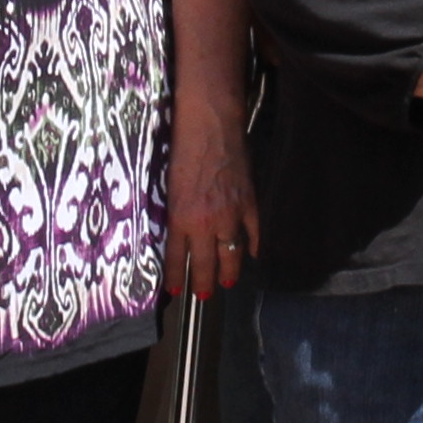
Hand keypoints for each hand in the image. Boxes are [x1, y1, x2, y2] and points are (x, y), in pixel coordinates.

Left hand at [167, 91, 258, 300]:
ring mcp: (231, 215)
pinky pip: (254, 233)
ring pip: (231, 254)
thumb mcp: (169, 186)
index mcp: (180, 217)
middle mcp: (205, 222)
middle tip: (203, 296)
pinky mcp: (250, 203)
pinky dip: (254, 246)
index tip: (175, 290)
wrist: (210, 126)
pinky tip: (253, 255)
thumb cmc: (183, 149)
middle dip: (203, 283)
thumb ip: (175, 212)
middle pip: (205, 263)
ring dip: (229, 272)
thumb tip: (178, 231)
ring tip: (227, 284)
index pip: (176, 256)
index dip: (175, 276)